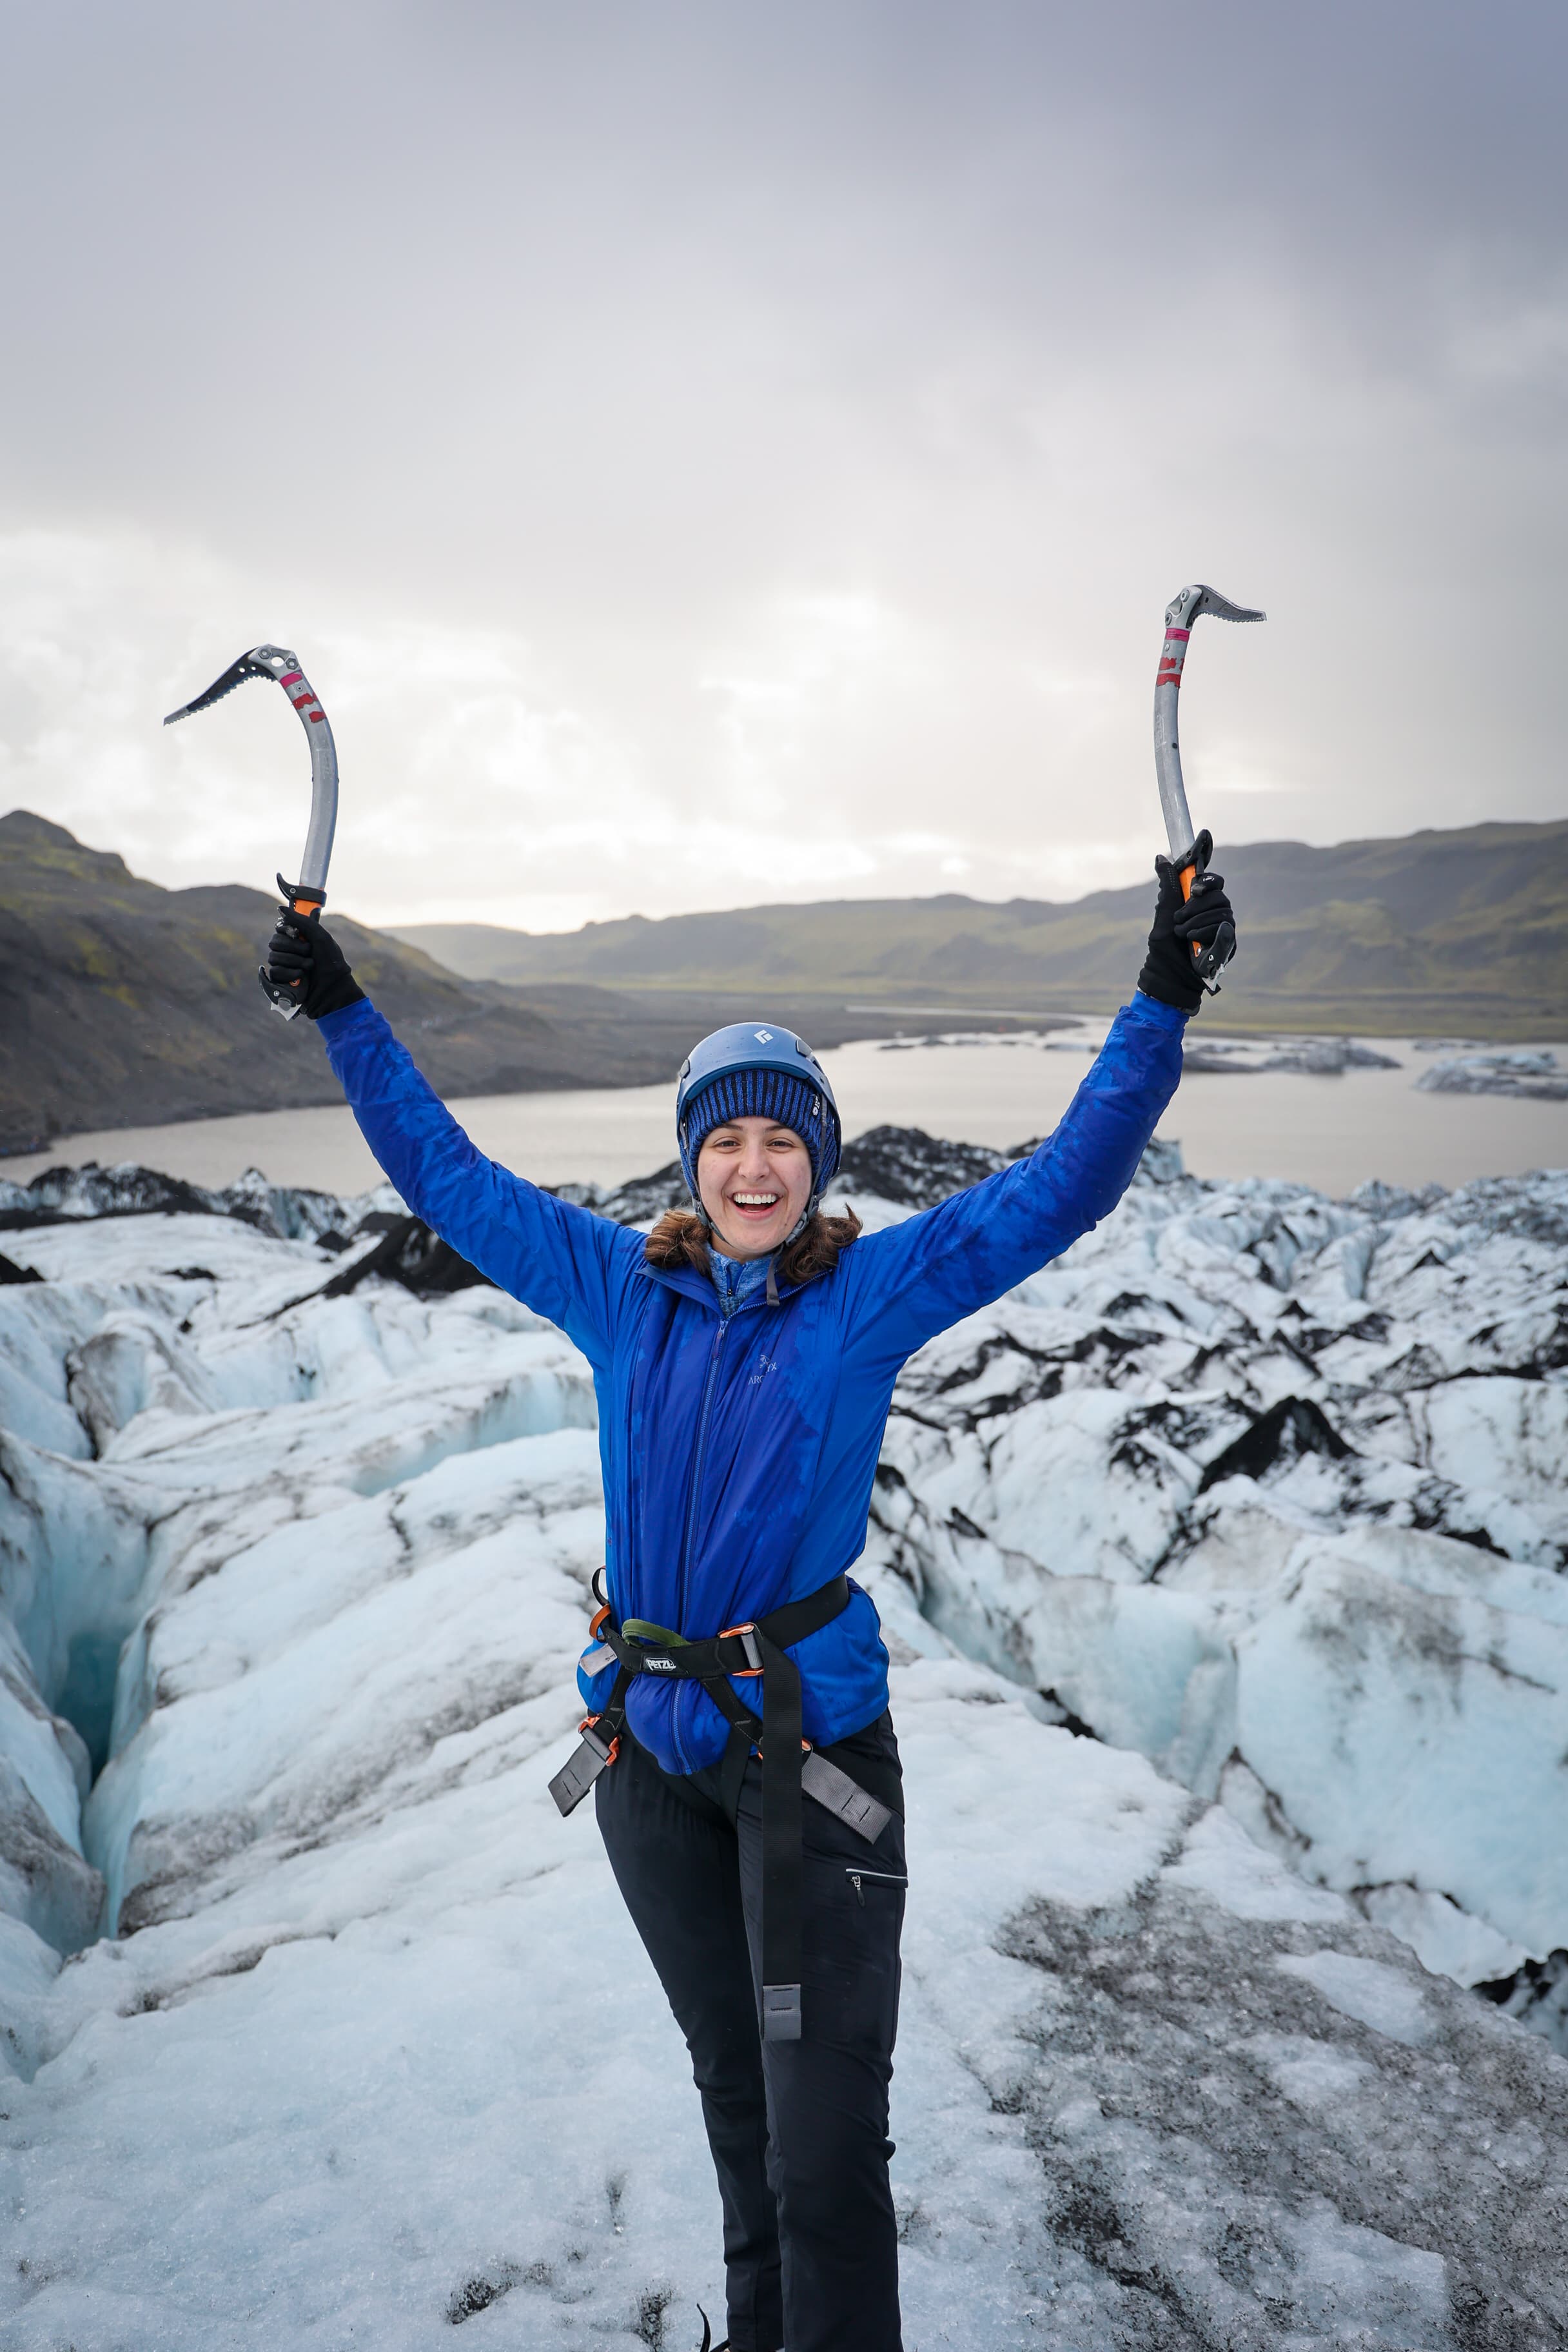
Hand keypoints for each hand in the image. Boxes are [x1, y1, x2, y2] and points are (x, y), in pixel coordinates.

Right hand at [264, 890, 363, 1021]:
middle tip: (309, 953)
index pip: (280, 928)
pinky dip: (289, 973)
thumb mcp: (320, 936)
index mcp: (299, 938)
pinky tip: (300, 977)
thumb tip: (280, 908)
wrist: (333, 988)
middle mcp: (290, 950)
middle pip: (274, 941)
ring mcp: (284, 965)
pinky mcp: (280, 980)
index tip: (297, 934)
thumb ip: (300, 920)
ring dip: (294, 961)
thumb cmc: (331, 962)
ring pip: (273, 956)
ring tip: (308, 967)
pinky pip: (274, 971)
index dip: (287, 930)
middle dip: (294, 948)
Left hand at [1137, 830, 1236, 1013]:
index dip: (1208, 881)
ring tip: (1182, 934)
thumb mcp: (1163, 913)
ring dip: (1198, 922)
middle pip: (1219, 896)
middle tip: (1179, 919)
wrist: (1168, 974)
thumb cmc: (1164, 946)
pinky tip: (1194, 940)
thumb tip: (1160, 857)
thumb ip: (1167, 886)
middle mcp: (1216, 913)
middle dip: (1196, 907)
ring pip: (1222, 912)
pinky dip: (1208, 932)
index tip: (1195, 888)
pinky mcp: (1228, 944)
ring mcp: (1224, 928)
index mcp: (1201, 903)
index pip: (1215, 882)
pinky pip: (1225, 929)